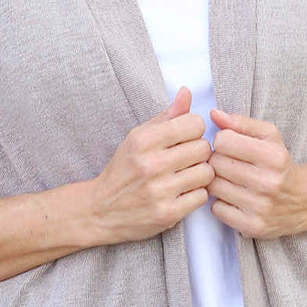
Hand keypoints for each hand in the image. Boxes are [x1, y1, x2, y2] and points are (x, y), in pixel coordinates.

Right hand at [89, 87, 213, 244]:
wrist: (99, 211)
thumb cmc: (122, 170)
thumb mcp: (137, 138)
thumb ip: (166, 116)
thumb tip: (187, 92)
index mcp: (144, 140)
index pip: (195, 123)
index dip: (193, 130)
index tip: (184, 139)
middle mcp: (152, 164)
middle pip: (204, 148)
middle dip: (198, 153)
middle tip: (185, 159)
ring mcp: (160, 190)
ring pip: (207, 173)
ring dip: (200, 174)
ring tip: (185, 176)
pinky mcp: (167, 213)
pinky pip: (202, 197)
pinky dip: (195, 195)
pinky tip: (182, 193)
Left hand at [206, 108, 306, 238]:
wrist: (305, 201)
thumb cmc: (280, 165)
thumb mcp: (270, 137)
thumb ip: (241, 123)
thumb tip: (213, 114)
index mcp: (274, 156)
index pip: (223, 140)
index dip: (222, 141)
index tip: (230, 147)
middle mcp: (269, 183)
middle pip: (216, 164)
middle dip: (218, 161)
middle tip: (229, 165)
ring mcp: (261, 207)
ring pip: (213, 186)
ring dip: (217, 182)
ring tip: (230, 180)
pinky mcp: (253, 226)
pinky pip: (216, 209)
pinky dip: (220, 203)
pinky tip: (233, 198)